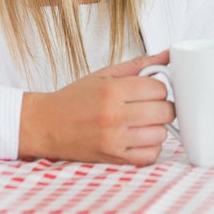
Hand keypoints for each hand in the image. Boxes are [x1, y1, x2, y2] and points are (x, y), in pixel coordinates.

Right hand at [19, 51, 173, 165]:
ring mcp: (114, 140)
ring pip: (161, 135)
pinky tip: (139, 138)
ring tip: (143, 122)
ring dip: (157, 128)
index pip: (159, 89)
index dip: (159, 88)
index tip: (151, 90)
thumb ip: (140, 65)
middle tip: (151, 105)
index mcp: (112, 91)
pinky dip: (150, 147)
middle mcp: (113, 116)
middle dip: (163, 106)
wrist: (45, 125)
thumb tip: (169, 55)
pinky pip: (150, 155)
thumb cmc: (74, 99)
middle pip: (165, 112)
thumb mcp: (105, 74)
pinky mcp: (113, 159)